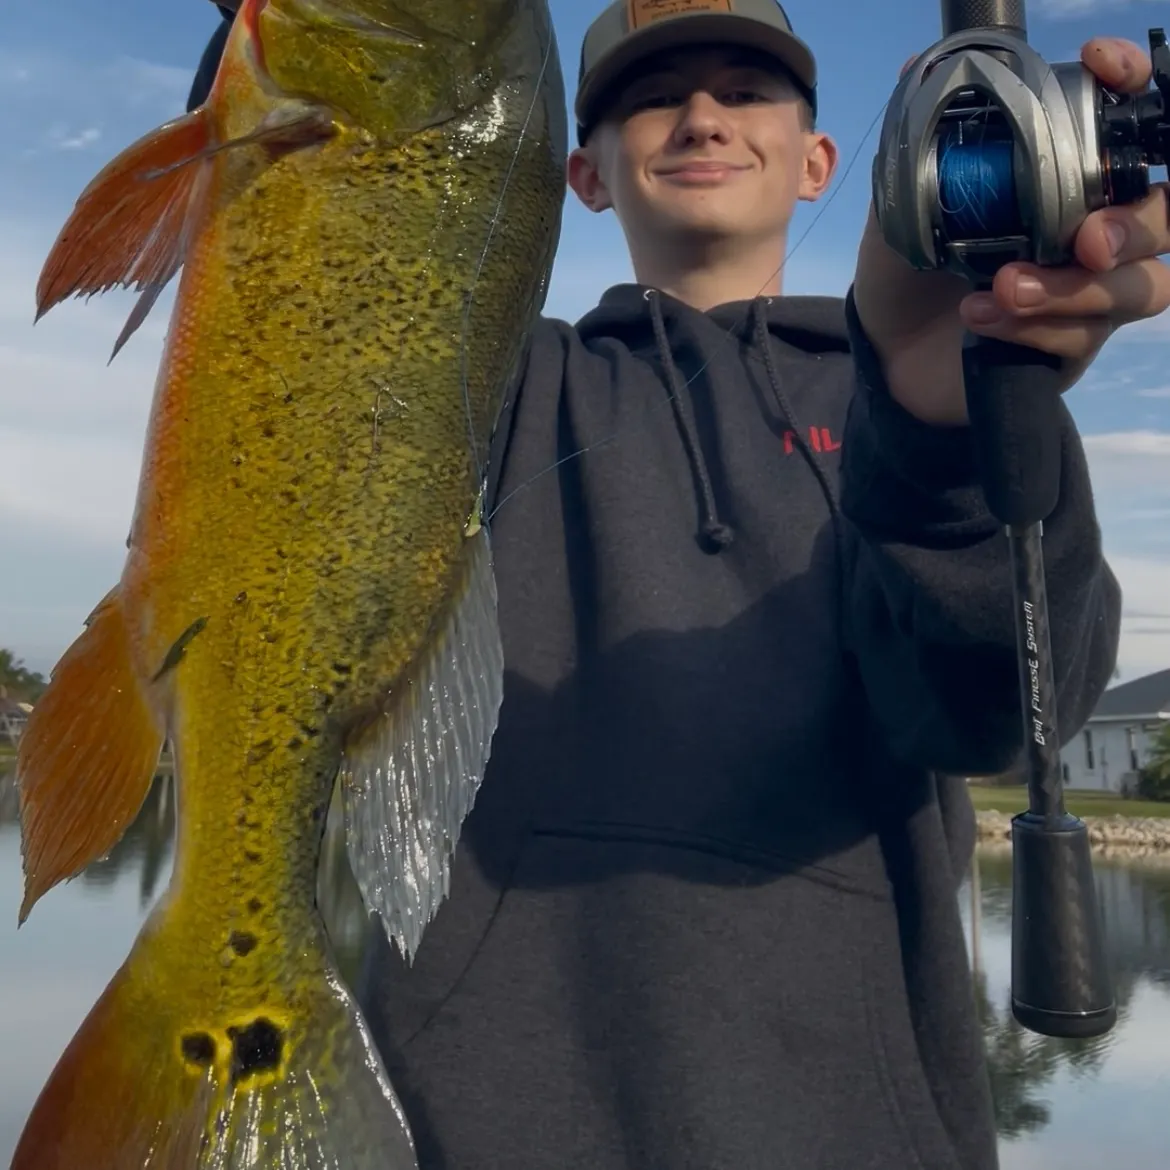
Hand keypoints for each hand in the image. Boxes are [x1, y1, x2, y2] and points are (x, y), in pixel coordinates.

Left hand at [852, 36, 1169, 427]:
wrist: (884, 355)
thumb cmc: (907, 273)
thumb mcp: (900, 207)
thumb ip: (917, 148)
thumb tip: (911, 69)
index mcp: (1062, 183)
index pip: (1126, 126)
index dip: (1132, 87)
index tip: (1104, 67)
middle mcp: (1089, 231)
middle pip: (1162, 217)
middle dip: (1133, 225)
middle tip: (1085, 238)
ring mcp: (1087, 295)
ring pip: (1137, 287)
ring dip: (1074, 288)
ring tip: (1006, 287)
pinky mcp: (1068, 350)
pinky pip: (1082, 339)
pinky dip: (1035, 328)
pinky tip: (981, 319)